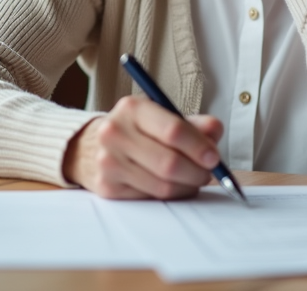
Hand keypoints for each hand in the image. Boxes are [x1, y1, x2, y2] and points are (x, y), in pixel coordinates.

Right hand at [62, 96, 223, 198]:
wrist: (91, 146)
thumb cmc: (136, 131)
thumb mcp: (161, 117)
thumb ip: (192, 124)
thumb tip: (215, 131)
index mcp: (132, 108)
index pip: (174, 130)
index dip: (199, 147)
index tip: (214, 157)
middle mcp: (115, 132)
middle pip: (169, 163)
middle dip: (197, 172)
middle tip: (208, 173)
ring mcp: (108, 162)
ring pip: (162, 185)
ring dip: (186, 187)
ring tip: (192, 179)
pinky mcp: (107, 187)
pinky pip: (150, 198)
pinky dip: (169, 195)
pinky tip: (171, 185)